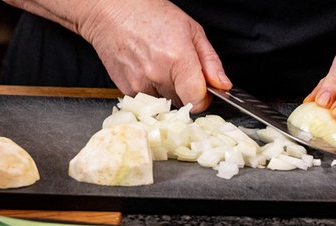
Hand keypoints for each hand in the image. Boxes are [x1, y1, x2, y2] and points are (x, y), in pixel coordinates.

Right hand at [79, 0, 231, 111]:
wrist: (112, 11)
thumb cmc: (150, 15)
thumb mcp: (191, 30)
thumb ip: (210, 62)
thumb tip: (223, 85)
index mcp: (177, 59)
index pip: (197, 101)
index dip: (203, 99)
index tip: (202, 91)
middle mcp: (157, 74)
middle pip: (182, 102)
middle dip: (184, 90)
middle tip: (177, 70)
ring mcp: (139, 84)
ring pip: (164, 103)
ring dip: (166, 91)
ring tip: (159, 66)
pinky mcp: (126, 89)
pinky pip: (147, 100)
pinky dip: (150, 90)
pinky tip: (146, 69)